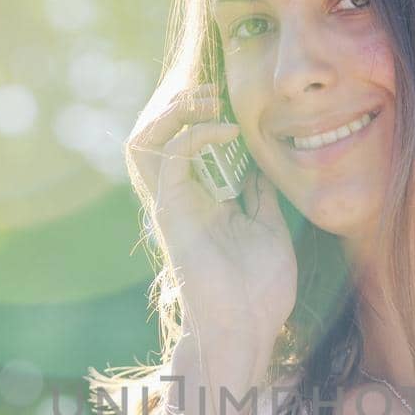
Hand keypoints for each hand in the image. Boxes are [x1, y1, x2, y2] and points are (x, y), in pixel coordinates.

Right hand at [125, 80, 297, 369]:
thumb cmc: (260, 289)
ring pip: (145, 140)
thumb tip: (259, 164)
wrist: (248, 327)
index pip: (186, 142)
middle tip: (212, 87)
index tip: (231, 94)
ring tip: (207, 98)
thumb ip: (258, 194)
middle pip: (156, 134)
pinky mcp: (172, 212)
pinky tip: (225, 129)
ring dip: (174, 111)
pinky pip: (168, 158)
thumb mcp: (268, 227)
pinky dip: (193, 134)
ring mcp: (172, 204)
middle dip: (178, 102)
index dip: (201, 112)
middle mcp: (181, 198)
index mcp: (203, 200)